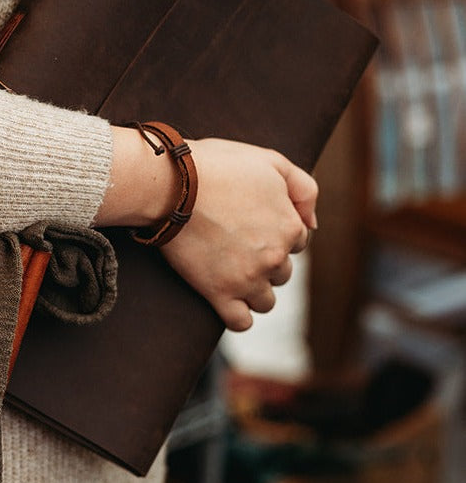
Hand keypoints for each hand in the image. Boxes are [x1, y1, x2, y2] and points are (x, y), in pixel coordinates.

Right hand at [159, 138, 317, 331]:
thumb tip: (313, 224)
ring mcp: (248, 278)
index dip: (274, 230)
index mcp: (290, 226)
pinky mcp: (219, 293)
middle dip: (264, 260)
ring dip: (253, 288)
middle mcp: (275, 256)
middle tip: (234, 242)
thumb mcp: (269, 160)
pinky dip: (237, 314)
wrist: (169, 183)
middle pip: (282, 272)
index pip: (296, 241)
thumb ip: (303, 188)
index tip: (249, 222)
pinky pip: (241, 322)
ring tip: (227, 268)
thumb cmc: (215, 166)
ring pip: (265, 300)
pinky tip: (225, 298)